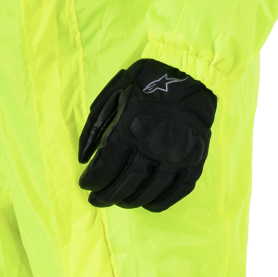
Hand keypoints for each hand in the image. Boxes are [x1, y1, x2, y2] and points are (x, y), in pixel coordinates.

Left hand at [77, 58, 216, 212]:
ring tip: (120, 201)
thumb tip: (82, 158)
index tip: (86, 185)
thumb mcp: (113, 94)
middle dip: (106, 196)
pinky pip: (177, 191)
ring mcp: (176, 155)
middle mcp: (153, 145)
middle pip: (125, 183)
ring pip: (149, 191)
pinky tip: (148, 203)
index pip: (105, 167)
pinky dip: (161, 202)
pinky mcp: (195, 160)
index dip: (92, 181)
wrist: (190, 74)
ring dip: (130, 201)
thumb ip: (95, 127)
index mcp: (129, 127)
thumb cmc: (147, 82)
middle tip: (98, 200)